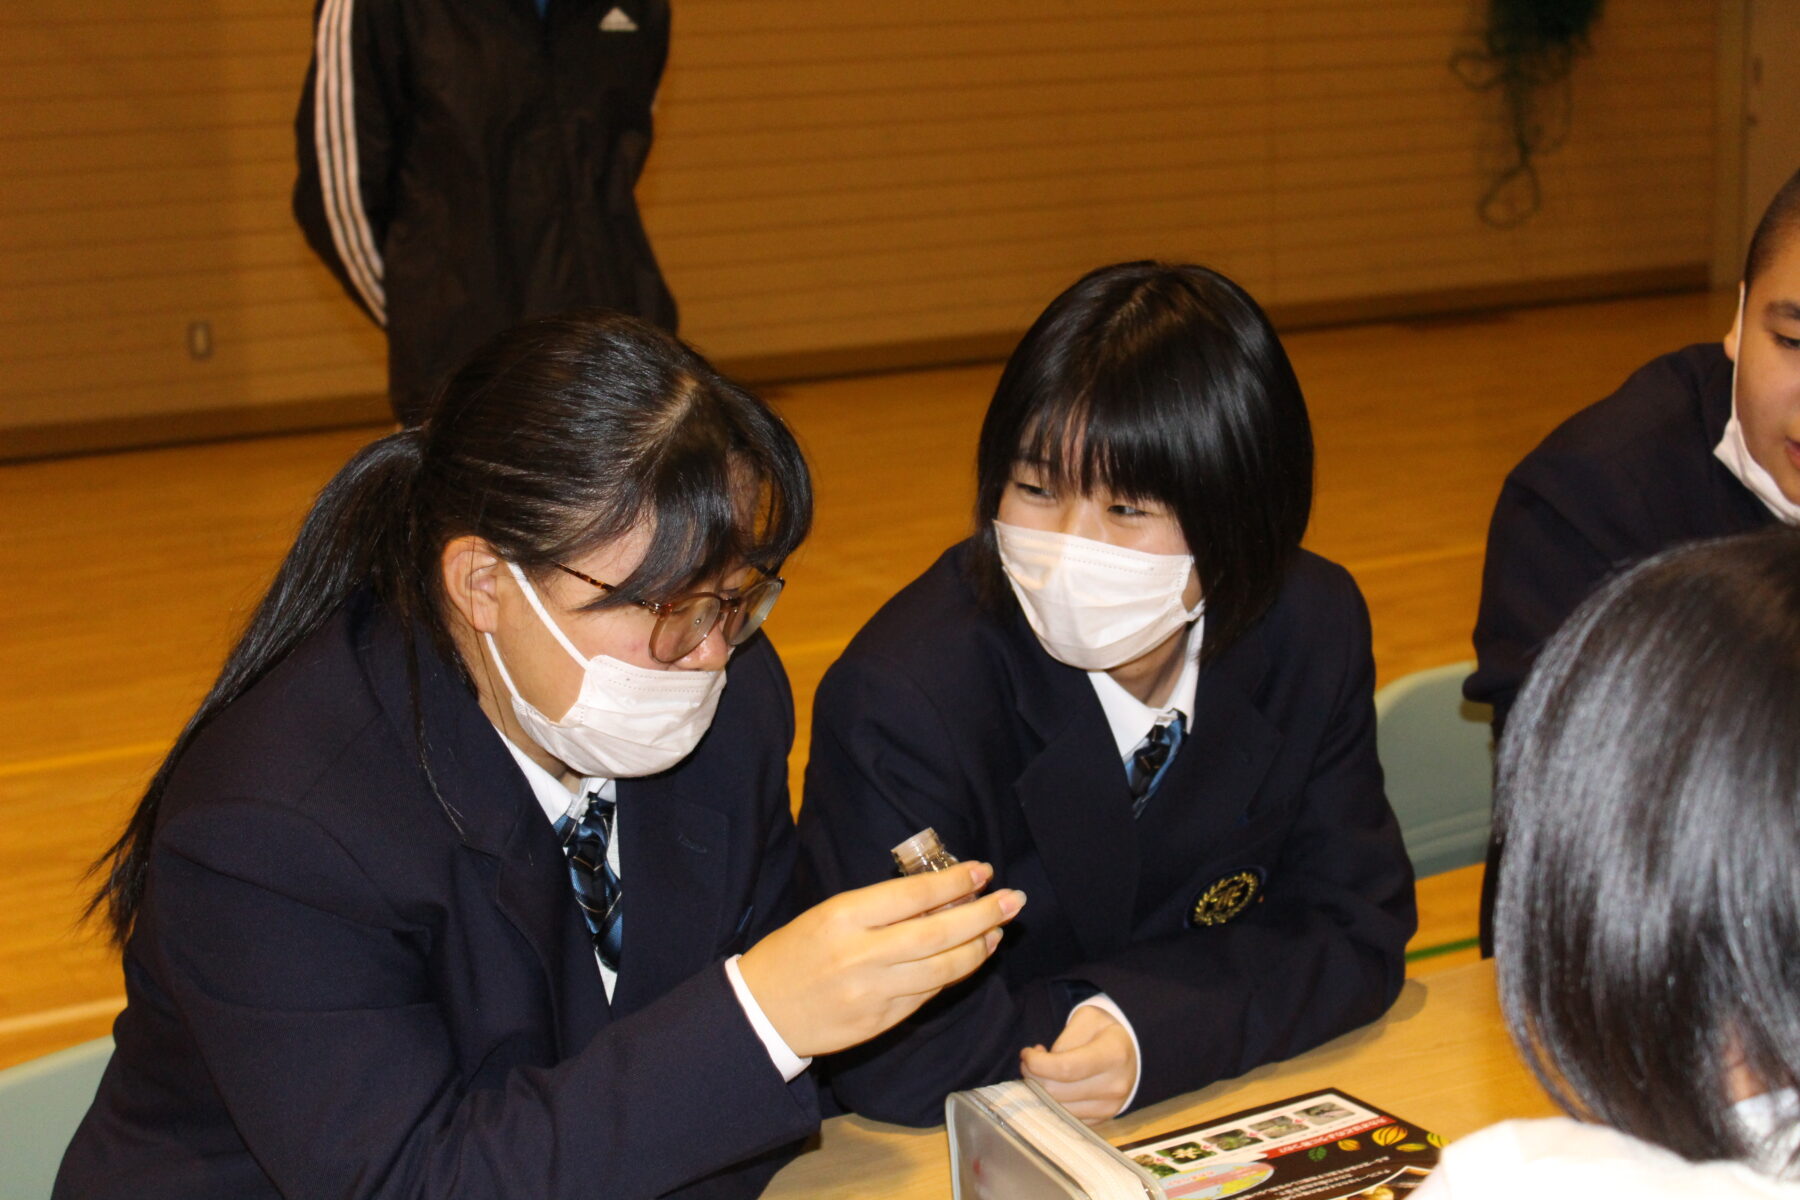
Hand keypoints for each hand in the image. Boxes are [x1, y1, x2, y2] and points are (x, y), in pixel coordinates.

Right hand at [738, 864, 1025, 1058]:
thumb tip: (941, 896)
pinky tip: (969, 958)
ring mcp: (873, 993)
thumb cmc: (795, 952)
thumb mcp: (829, 914)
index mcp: (844, 917)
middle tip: (1015, 900)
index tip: (984, 871)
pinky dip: (953, 974)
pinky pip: (928, 995)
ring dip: (978, 948)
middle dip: (985, 914)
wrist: (762, 1012)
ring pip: (943, 969)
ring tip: (997, 930)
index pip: (914, 896)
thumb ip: (881, 908)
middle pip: (939, 934)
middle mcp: (862, 955)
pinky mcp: (881, 1023)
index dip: (956, 883)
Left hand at [1019, 1004, 1137, 1124]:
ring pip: (1058, 1108)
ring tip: (1043, 1072)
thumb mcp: (1086, 1019)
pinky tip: (1055, 1085)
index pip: (1065, 1068)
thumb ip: (1065, 1039)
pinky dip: (1053, 1103)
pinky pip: (1066, 1118)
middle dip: (1033, 1076)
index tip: (1026, 1053)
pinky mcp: (1103, 1119)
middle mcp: (1115, 1085)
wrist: (1134, 1051)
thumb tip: (1045, 1063)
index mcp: (1113, 1054)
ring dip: (1040, 1091)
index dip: (1037, 1063)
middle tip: (1030, 1061)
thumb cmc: (1105, 1030)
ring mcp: (1110, 1106)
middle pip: (1057, 1091)